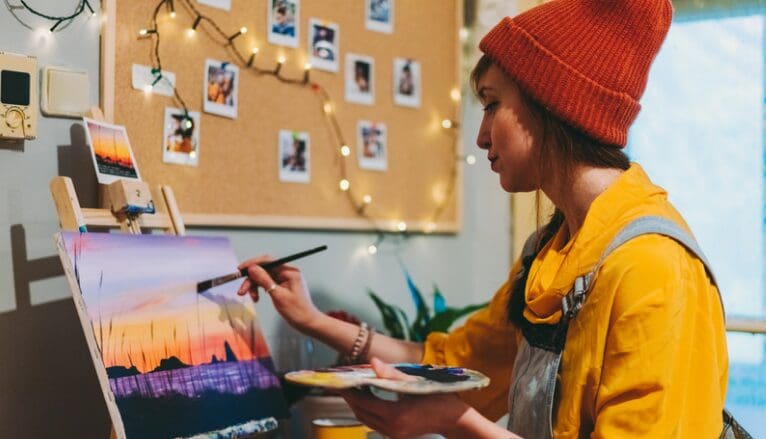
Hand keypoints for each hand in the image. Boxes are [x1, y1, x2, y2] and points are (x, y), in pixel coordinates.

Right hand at [236, 255, 320, 331]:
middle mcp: (287, 272)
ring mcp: (284, 278)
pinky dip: (259, 289)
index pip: (268, 260)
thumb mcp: (278, 295)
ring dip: (254, 286)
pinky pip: (266, 283)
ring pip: (263, 276)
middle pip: (264, 269)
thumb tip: (252, 268)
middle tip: (241, 291)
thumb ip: (264, 280)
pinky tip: (257, 298)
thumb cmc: (296, 311)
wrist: (306, 322)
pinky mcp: (281, 285)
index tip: (240, 269)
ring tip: (252, 298)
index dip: (253, 263)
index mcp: (290, 271)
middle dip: (251, 279)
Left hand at [339, 358, 471, 438]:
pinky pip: (375, 422)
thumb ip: (392, 374)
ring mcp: (394, 434)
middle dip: (351, 397)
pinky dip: (369, 409)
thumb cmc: (440, 398)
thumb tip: (373, 361)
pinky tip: (370, 395)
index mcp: (396, 415)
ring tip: (355, 385)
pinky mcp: (397, 435)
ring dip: (359, 403)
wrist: (455, 420)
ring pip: (366, 419)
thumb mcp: (416, 383)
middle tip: (344, 380)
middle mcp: (392, 428)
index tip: (340, 379)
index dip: (350, 391)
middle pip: (361, 412)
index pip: (363, 403)